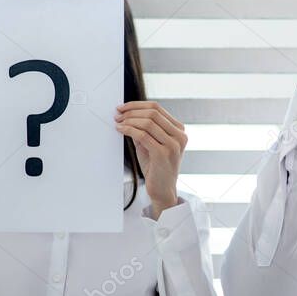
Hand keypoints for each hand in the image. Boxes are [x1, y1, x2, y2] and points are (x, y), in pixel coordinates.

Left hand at [114, 101, 186, 218]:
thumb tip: (126, 114)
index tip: (123, 107)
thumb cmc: (156, 168)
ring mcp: (173, 145)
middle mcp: (179, 136)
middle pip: (153, 112)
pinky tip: (120, 130)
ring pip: (147, 122)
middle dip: (131, 111)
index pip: (157, 108)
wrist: (162, 190)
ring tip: (118, 122)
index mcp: (179, 131)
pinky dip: (128, 130)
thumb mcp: (151, 144)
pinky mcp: (163, 153)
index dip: (137, 105)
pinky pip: (142, 135)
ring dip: (129, 120)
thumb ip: (144, 129)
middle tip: (117, 114)